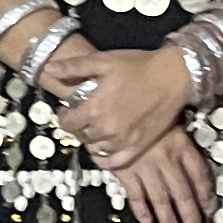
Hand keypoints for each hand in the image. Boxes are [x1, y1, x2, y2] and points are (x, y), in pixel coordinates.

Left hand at [50, 37, 194, 165]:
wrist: (174, 76)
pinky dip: (106, 157)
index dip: (65, 116)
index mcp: (94, 108)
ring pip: (96, 149)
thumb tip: (49, 69)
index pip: (67, 123)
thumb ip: (73, 67)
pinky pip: (114, 162)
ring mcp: (123, 141)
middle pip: (81, 136)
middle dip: (80, 125)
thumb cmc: (139, 66)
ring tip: (99, 126)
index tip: (70, 110)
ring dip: (93, 139)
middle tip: (87, 115)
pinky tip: (107, 146)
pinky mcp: (138, 147)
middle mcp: (106, 129)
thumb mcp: (103, 61)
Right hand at [105, 111, 216, 222]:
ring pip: (161, 199)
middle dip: (190, 215)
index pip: (199, 175)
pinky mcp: (125, 173)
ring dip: (169, 219)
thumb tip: (193, 158)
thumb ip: (181, 139)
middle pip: (182, 193)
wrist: (114, 106)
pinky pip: (136, 196)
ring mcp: (145, 168)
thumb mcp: (170, 118)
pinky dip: (142, 211)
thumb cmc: (144, 109)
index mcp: (181, 145)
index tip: (209, 209)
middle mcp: (166, 160)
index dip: (205, 195)